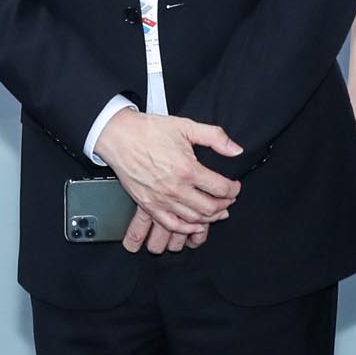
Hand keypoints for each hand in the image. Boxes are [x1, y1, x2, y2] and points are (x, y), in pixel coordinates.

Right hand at [97, 109, 241, 248]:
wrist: (119, 136)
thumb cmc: (149, 130)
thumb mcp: (186, 126)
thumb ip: (215, 137)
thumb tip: (236, 149)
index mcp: (188, 169)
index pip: (221, 189)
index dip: (234, 189)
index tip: (235, 187)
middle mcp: (176, 188)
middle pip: (211, 208)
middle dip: (225, 205)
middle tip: (228, 199)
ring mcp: (161, 200)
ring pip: (194, 219)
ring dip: (210, 217)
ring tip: (216, 210)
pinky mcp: (148, 205)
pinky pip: (171, 225)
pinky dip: (186, 229)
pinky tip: (194, 224)